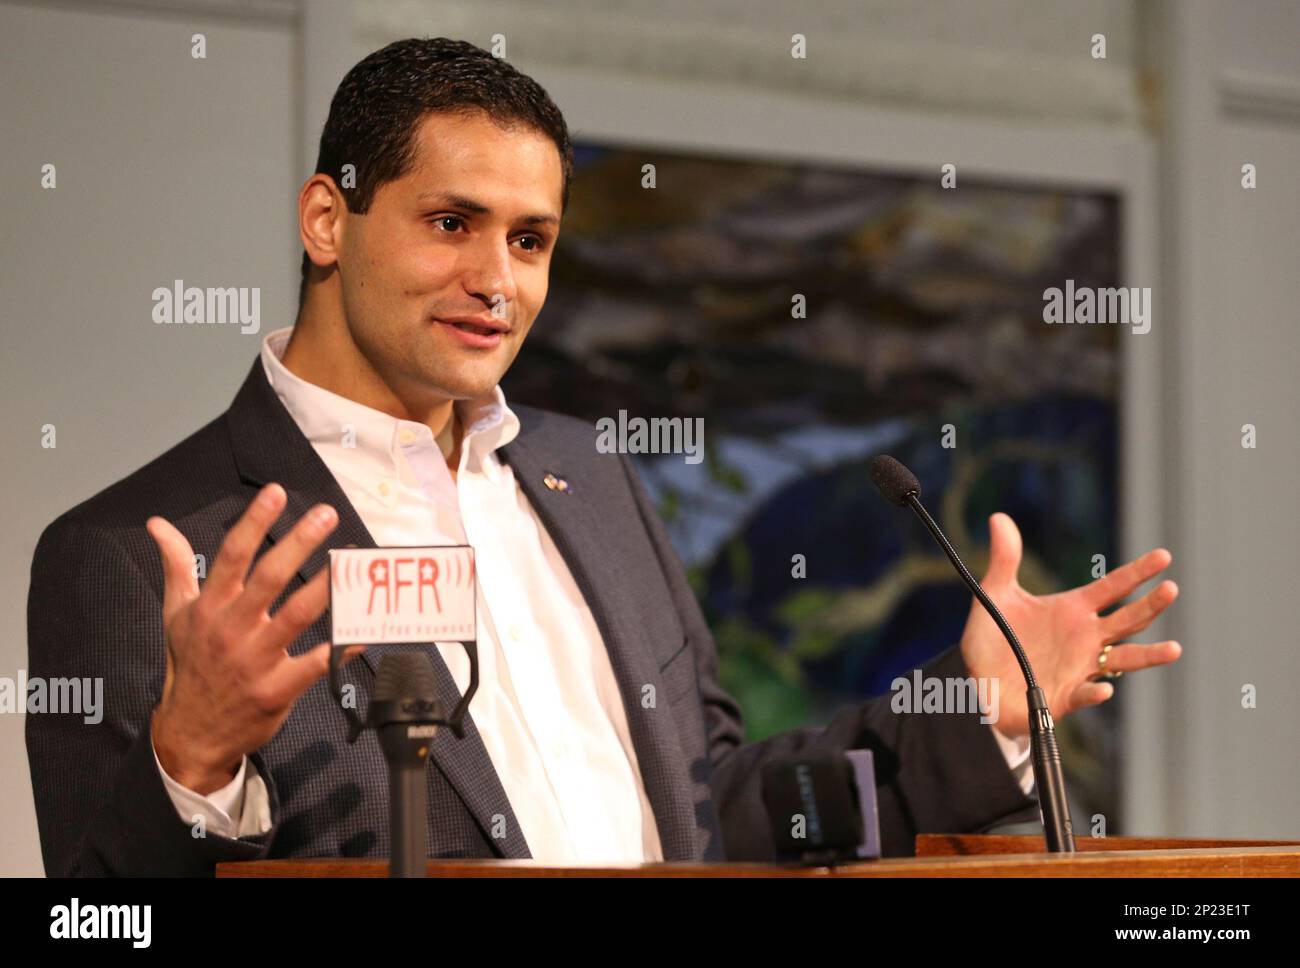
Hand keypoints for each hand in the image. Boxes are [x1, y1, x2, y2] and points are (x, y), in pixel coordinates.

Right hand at [147, 483, 359, 793]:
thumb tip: (157, 524)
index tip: (276, 493)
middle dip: (300, 543)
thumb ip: (176, 566)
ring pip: (298, 614)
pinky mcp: (277, 689)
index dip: (254, 523)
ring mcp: (256, 661)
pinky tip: (365, 629)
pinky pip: (316, 663)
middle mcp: (232, 630)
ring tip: (353, 561)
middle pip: (270, 578)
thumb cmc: (189, 666)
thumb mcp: (175, 615)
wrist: (191, 734)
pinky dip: (342, 646)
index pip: (231, 556)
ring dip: (328, 586)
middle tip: (326, 514)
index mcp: (209, 608)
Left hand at [960, 512, 1181, 739]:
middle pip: (1128, 619)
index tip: (1164, 556)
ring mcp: (1079, 667)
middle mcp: (1085, 637)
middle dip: (1150, 605)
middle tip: (1171, 588)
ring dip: (1148, 655)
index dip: (1138, 572)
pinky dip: (1094, 691)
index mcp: (1074, 610)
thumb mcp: (995, 594)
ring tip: (1174, 649)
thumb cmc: (994, 637)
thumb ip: (1004, 558)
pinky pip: (1085, 693)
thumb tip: (998, 517)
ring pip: (1124, 660)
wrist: (977, 681)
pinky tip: (1103, 688)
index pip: (1113, 587)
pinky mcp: (1064, 696)